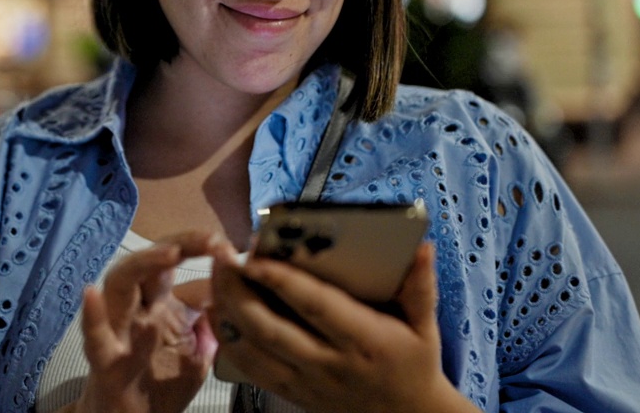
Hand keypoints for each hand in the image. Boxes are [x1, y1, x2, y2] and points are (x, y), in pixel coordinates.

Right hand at [68, 230, 224, 412]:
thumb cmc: (162, 385)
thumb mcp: (199, 349)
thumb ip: (215, 318)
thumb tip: (237, 285)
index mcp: (160, 304)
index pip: (176, 262)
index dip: (199, 247)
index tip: (229, 244)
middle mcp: (137, 310)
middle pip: (149, 263)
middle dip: (177, 244)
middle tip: (210, 240)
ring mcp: (119, 332)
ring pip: (119, 285)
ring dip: (142, 265)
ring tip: (169, 254)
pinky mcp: (106, 364)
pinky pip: (95, 340)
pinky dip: (92, 317)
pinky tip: (91, 294)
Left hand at [209, 242, 477, 412]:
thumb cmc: (414, 364)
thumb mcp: (425, 326)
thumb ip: (420, 286)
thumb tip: (422, 247)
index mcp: (364, 341)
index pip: (316, 307)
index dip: (282, 281)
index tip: (255, 256)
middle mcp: (330, 364)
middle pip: (272, 329)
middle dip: (240, 292)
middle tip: (221, 258)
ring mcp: (308, 382)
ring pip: (255, 350)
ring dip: (228, 313)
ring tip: (215, 278)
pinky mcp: (293, 394)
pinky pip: (252, 370)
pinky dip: (228, 342)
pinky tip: (216, 313)